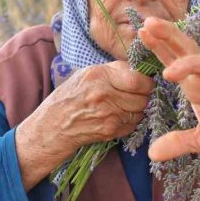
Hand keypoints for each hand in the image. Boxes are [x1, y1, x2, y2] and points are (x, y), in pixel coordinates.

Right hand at [14, 61, 153, 189]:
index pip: (137, 80)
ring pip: (140, 112)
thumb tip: (139, 69)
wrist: (52, 125)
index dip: (147, 82)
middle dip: (143, 96)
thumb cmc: (70, 97)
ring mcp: (108, 115)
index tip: (145, 83)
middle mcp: (104, 95)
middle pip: (142, 97)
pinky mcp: (110, 131)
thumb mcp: (87, 74)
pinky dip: (130, 122)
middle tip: (137, 95)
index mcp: (99, 76)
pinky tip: (117, 117)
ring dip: (137, 110)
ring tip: (125, 106)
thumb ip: (114, 70)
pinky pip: (132, 125)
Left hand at [138, 17, 199, 161]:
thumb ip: (180, 143)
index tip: (140, 33)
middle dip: (168, 37)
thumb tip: (152, 154)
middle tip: (149, 24)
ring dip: (187, 64)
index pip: (173, 61)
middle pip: (186, 51)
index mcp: (195, 86)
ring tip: (169, 72)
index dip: (158, 47)